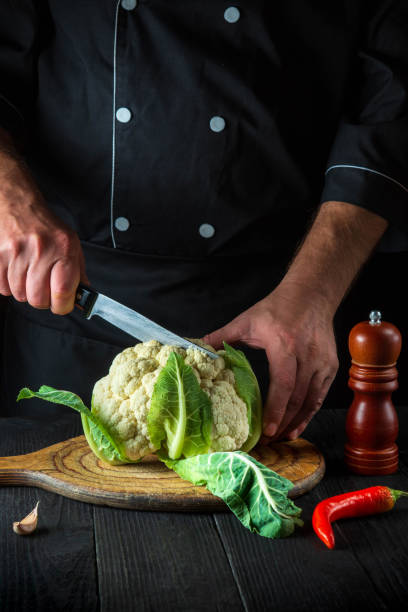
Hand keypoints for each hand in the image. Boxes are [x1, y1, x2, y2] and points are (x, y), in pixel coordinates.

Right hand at [0, 152, 87, 313]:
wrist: (20, 206)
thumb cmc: (48, 229)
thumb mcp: (72, 246)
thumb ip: (79, 273)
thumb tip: (83, 298)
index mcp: (64, 250)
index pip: (62, 292)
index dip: (63, 306)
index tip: (63, 305)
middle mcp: (41, 251)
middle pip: (38, 299)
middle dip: (43, 301)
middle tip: (45, 291)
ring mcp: (17, 253)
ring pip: (19, 295)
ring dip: (26, 292)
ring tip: (30, 276)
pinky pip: (3, 288)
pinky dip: (10, 286)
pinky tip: (17, 272)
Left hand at [203, 281, 338, 440]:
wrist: (311, 295)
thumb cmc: (277, 307)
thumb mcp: (247, 320)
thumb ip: (221, 336)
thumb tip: (197, 347)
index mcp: (285, 344)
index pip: (283, 384)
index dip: (275, 410)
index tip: (266, 430)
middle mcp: (307, 355)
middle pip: (297, 398)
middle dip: (282, 423)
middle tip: (266, 441)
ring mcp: (322, 362)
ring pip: (310, 401)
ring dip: (295, 422)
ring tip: (279, 438)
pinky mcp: (330, 367)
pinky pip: (319, 396)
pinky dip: (308, 413)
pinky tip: (296, 426)